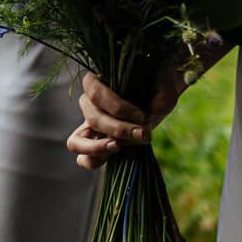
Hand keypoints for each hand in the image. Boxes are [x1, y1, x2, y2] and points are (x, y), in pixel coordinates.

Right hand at [65, 31, 231, 170]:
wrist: (157, 103)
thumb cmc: (157, 90)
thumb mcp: (164, 88)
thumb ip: (163, 94)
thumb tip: (156, 106)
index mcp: (97, 81)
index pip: (94, 92)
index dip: (116, 107)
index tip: (142, 115)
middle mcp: (88, 104)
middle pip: (92, 118)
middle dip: (118, 129)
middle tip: (143, 134)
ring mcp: (88, 127)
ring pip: (77, 142)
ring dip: (98, 147)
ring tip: (119, 147)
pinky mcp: (94, 146)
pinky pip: (83, 159)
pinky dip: (95, 160)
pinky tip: (116, 155)